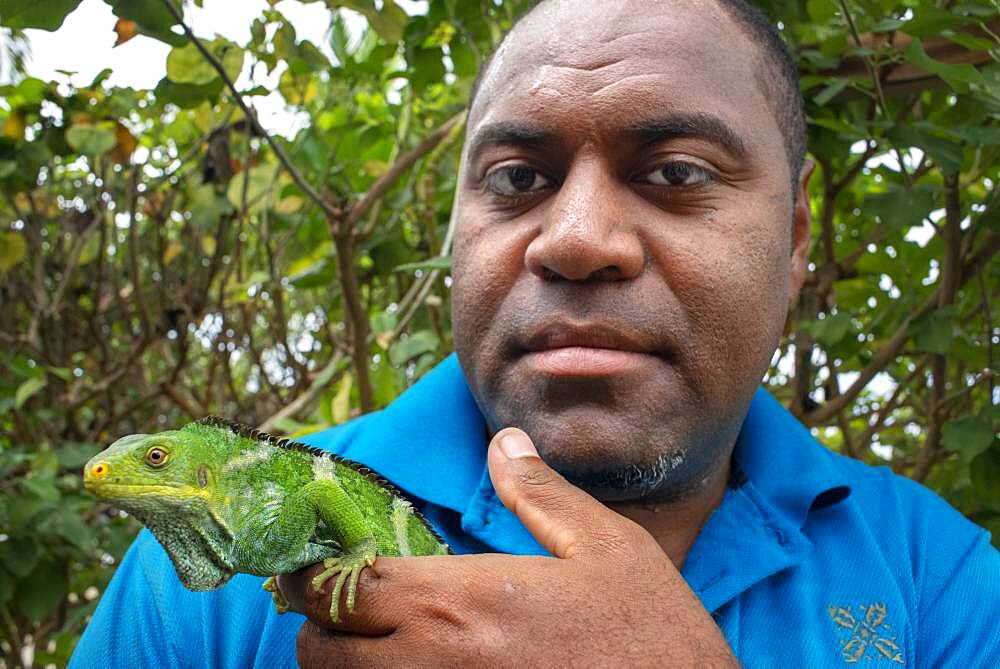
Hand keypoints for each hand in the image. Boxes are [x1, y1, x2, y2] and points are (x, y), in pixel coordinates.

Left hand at [279, 428, 736, 667]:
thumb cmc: (652, 638)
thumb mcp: (607, 549)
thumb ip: (541, 494)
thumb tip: (505, 441)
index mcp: (459, 602)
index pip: (342, 586)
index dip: (311, 573)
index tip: (310, 563)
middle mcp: (431, 665)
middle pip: (318, 650)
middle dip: (319, 624)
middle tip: (340, 606)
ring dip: (341, 666)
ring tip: (369, 644)